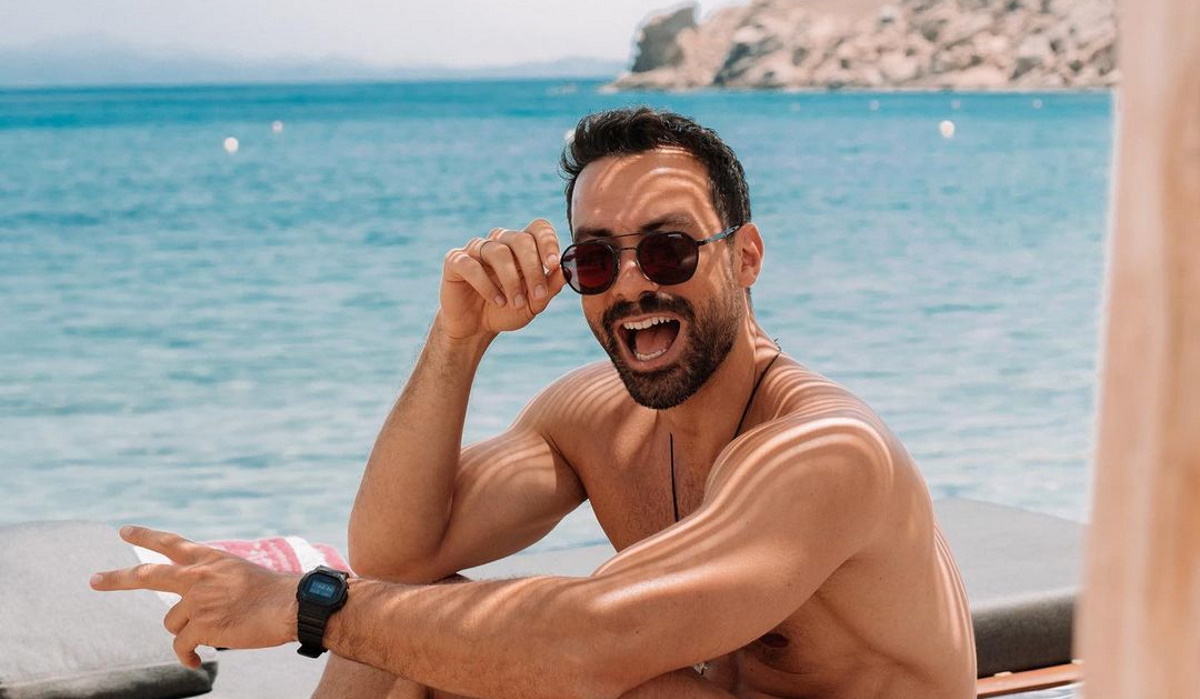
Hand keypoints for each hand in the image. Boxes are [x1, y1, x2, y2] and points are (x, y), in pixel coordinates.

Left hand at [90, 526, 299, 668]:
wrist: (290, 605)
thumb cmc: (273, 592)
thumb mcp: (238, 573)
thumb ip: (211, 580)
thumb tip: (190, 605)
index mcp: (209, 558)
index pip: (171, 543)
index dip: (146, 536)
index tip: (124, 531)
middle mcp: (198, 575)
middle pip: (147, 575)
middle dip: (117, 578)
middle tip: (94, 580)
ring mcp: (198, 600)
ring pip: (173, 623)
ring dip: (187, 632)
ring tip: (211, 633)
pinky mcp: (202, 625)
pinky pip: (182, 646)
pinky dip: (187, 656)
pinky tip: (195, 660)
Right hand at [439, 218, 566, 339]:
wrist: (476, 327)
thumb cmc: (507, 310)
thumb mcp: (534, 303)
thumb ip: (550, 286)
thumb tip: (567, 270)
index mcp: (522, 246)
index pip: (538, 228)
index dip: (548, 242)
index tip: (554, 264)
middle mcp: (499, 242)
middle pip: (520, 239)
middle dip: (533, 268)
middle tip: (538, 294)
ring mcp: (476, 249)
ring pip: (498, 252)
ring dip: (511, 280)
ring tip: (515, 303)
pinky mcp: (455, 261)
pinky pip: (471, 265)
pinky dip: (486, 284)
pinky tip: (497, 301)